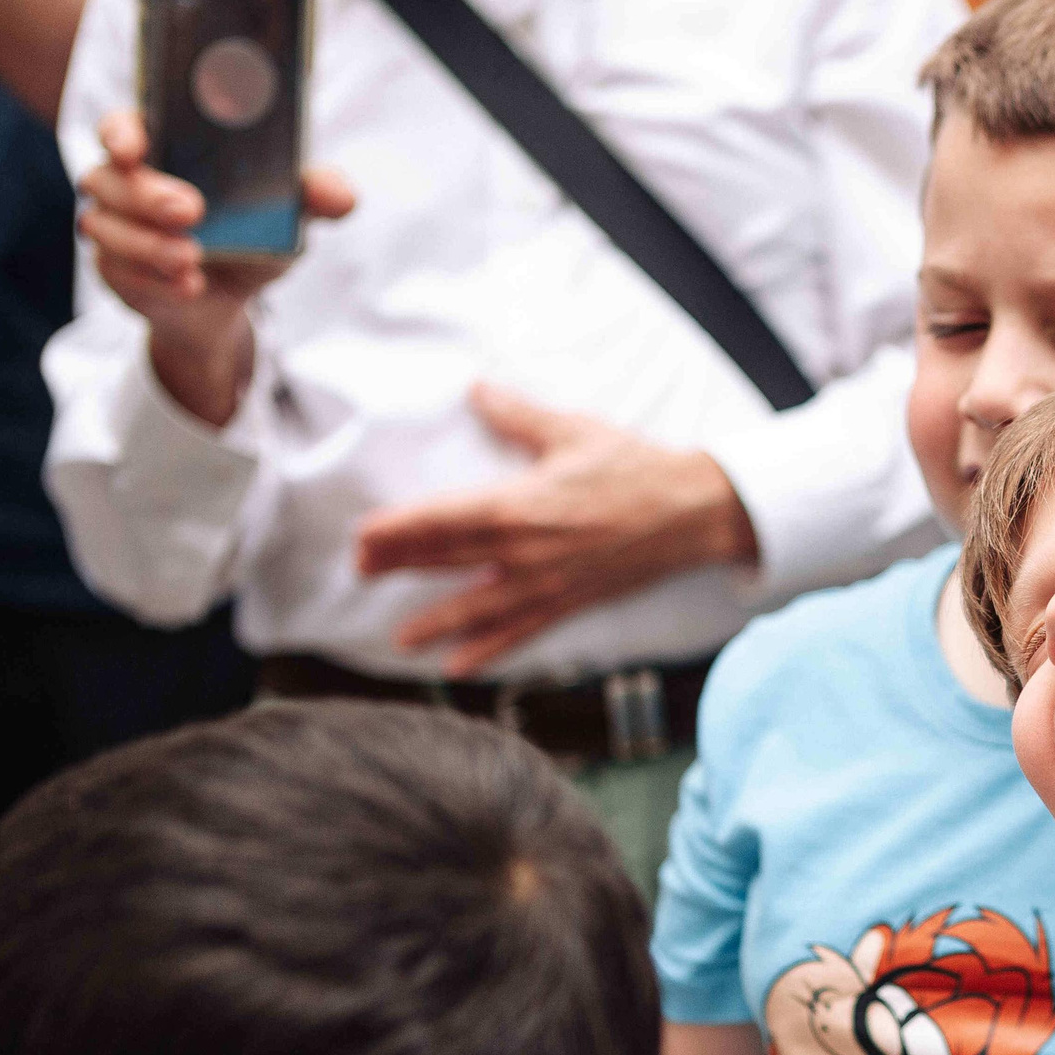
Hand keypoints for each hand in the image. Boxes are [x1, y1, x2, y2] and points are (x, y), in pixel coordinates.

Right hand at [77, 109, 352, 424]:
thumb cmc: (251, 233)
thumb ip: (314, 196)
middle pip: (108, 178)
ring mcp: (113, 228)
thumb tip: (340, 195)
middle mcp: (123, 184)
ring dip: (149, 244)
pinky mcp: (116, 272)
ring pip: (105, 228)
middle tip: (191, 210)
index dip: (120, 132)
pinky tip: (190, 286)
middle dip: (147, 194)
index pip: (121, 126)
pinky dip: (156, 282)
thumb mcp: (288, 213)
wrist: (234, 300)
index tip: (134, 146)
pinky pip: (120, 274)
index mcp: (162, 149)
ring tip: (193, 259)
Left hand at [355, 383, 756, 675]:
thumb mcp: (571, 431)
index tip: (362, 537)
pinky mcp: (570, 601)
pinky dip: (489, 649)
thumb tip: (477, 387)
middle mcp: (523, 550)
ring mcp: (546, 582)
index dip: (395, 531)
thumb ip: (517, 413)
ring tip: (399, 638)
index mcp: (517, 504)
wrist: (692, 511)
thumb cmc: (633, 468)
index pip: (438, 520)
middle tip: (361, 572)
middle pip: (446, 561)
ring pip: (476, 605)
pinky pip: (522, 630)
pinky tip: (460, 666)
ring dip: (435, 620)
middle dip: (400, 567)